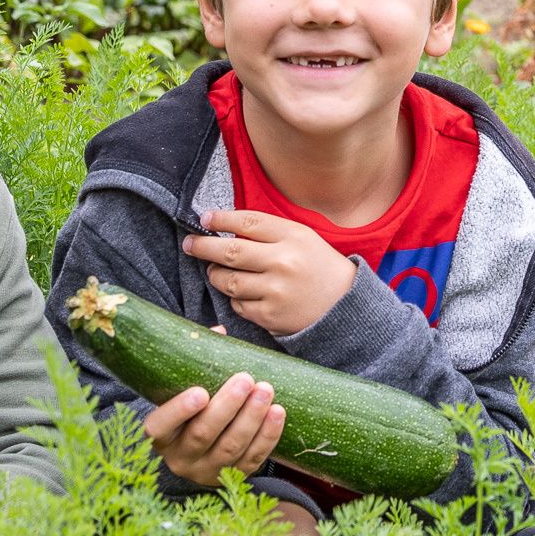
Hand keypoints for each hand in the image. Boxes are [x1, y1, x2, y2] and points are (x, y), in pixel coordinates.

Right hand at [142, 372, 285, 486]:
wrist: (202, 449)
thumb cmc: (192, 407)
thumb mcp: (184, 387)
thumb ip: (197, 361)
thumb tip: (220, 332)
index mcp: (160, 435)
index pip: (160, 426)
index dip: (179, 410)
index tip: (200, 392)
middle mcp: (179, 458)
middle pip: (202, 435)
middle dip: (227, 406)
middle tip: (245, 379)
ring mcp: (206, 471)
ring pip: (230, 447)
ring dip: (251, 418)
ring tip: (266, 391)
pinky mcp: (233, 477)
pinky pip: (252, 459)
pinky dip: (267, 436)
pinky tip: (278, 413)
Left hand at [183, 210, 357, 335]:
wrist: (345, 305)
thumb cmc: (318, 266)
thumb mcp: (302, 237)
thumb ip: (269, 230)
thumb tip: (225, 226)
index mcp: (293, 236)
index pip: (247, 222)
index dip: (221, 219)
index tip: (205, 219)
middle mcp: (283, 262)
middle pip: (230, 251)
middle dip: (203, 246)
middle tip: (189, 244)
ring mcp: (276, 291)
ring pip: (229, 281)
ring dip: (215, 275)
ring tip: (214, 270)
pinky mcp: (270, 316)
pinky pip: (238, 304)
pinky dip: (235, 297)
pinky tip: (242, 292)